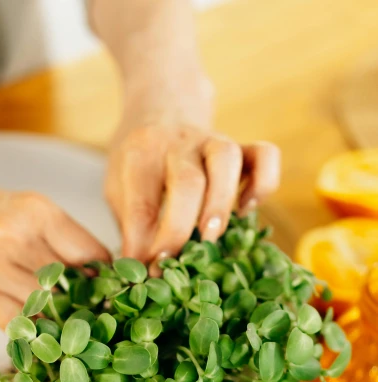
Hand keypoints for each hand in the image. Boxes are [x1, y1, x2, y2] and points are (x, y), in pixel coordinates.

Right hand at [0, 184, 109, 327]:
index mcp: (37, 211)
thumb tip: (102, 278)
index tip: (111, 297)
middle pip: (71, 284)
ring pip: (46, 307)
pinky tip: (38, 336)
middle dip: (85, 307)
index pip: (92, 255)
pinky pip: (17, 324)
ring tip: (68, 332)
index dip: (106, 282)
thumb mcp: (22, 211)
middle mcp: (16, 236)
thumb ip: (60, 240)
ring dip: (59, 323)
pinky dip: (32, 334)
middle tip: (95, 323)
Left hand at [106, 94, 280, 261]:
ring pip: (226, 160)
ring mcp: (213, 141)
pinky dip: (263, 184)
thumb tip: (136, 270)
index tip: (146, 270)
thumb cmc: (139, 163)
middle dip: (180, 228)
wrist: (161, 107)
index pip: (142, 204)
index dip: (145, 243)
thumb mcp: (119, 189)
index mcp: (140, 155)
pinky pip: (265, 155)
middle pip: (186, 182)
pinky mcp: (242, 146)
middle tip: (174, 261)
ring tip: (211, 237)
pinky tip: (247, 210)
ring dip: (221, 203)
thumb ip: (130, 227)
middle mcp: (178, 143)